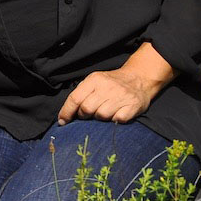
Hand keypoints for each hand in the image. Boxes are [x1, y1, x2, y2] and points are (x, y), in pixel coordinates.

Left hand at [57, 42, 174, 124]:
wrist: (138, 79)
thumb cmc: (111, 83)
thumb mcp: (94, 81)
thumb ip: (81, 94)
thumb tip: (64, 115)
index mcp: (94, 80)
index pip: (75, 98)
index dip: (66, 112)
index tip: (62, 122)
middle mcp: (107, 87)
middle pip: (87, 108)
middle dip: (84, 115)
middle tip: (88, 115)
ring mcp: (121, 96)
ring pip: (101, 116)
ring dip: (99, 118)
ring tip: (104, 112)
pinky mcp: (133, 106)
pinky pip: (118, 120)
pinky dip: (114, 120)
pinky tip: (116, 114)